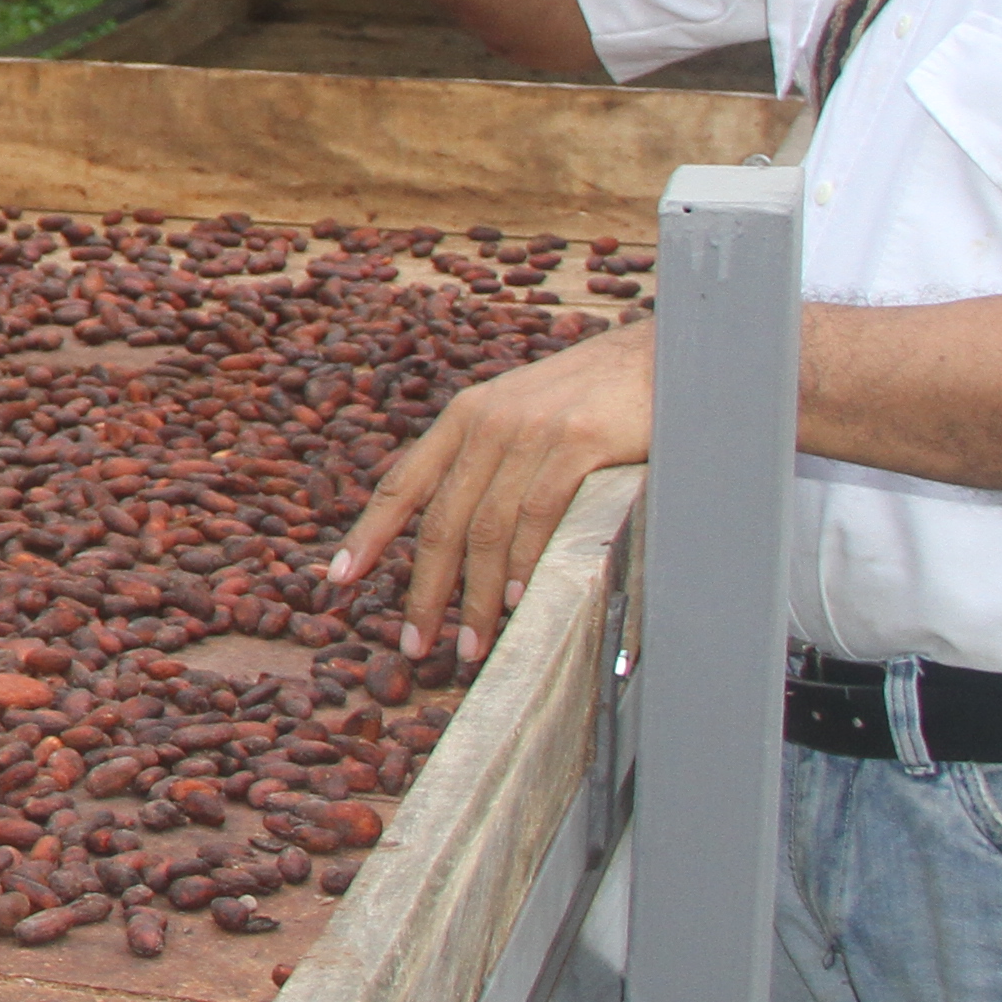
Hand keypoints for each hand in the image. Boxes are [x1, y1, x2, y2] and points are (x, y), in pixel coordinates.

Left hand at [326, 317, 650, 666]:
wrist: (663, 357)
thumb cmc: (594, 396)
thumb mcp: (522, 414)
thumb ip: (486, 461)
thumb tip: (457, 533)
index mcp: (465, 416)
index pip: (403, 482)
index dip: (369, 534)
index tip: (338, 578)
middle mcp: (488, 421)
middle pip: (440, 521)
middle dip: (424, 590)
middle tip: (414, 644)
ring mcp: (531, 431)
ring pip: (486, 530)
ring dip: (476, 597)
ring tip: (470, 645)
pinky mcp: (579, 442)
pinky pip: (537, 516)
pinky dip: (523, 565)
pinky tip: (518, 603)